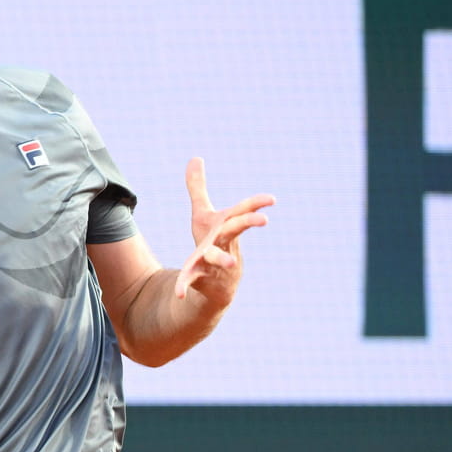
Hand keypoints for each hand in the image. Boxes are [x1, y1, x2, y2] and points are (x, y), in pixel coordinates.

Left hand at [174, 157, 274, 301]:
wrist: (217, 283)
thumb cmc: (212, 243)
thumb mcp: (203, 215)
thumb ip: (198, 188)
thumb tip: (195, 157)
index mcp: (225, 226)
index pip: (242, 211)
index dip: (256, 204)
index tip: (272, 199)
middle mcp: (223, 242)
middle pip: (235, 230)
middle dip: (247, 223)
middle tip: (264, 219)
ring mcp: (213, 261)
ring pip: (217, 257)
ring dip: (223, 258)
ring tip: (232, 261)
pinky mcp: (200, 277)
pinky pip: (191, 280)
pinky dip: (185, 285)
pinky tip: (179, 293)